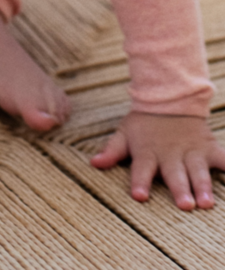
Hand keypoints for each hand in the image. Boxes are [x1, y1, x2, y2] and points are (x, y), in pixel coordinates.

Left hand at [91, 111, 224, 209]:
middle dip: (180, 189)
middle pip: (174, 174)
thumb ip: (112, 150)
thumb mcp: (125, 133)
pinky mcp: (209, 148)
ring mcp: (192, 151)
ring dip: (202, 185)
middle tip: (185, 205)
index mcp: (148, 152)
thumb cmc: (144, 123)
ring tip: (207, 202)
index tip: (140, 196)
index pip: (141, 169)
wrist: (170, 97)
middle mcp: (170, 154)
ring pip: (198, 170)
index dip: (140, 181)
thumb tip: (94, 163)